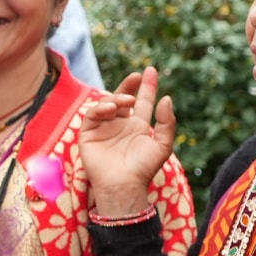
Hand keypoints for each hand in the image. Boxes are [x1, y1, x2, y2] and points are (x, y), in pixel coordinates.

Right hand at [79, 68, 176, 219]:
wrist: (124, 185)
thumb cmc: (143, 169)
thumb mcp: (163, 145)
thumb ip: (167, 122)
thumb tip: (166, 98)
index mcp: (138, 126)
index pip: (143, 101)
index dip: (147, 86)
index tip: (151, 70)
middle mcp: (120, 124)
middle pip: (123, 98)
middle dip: (129, 85)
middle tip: (137, 76)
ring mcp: (104, 128)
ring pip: (107, 103)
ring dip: (117, 97)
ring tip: (127, 100)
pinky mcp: (89, 133)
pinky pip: (92, 115)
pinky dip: (100, 108)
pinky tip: (111, 108)